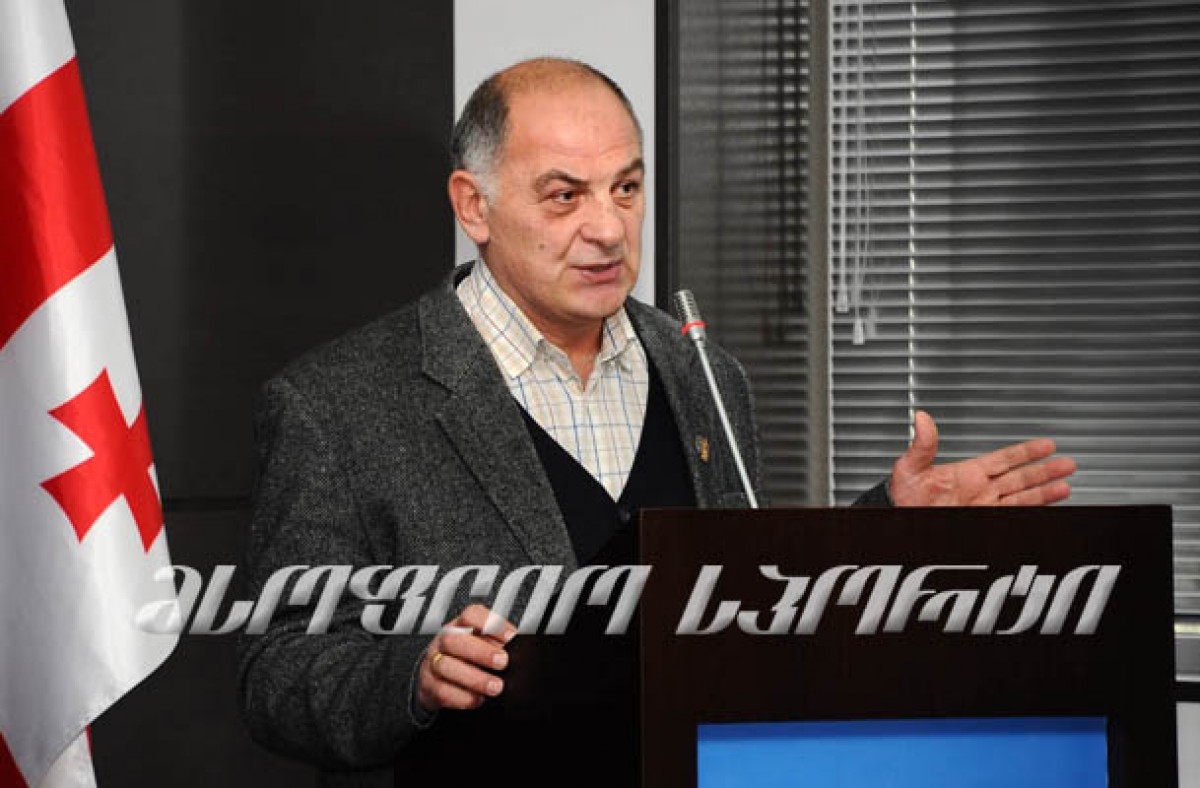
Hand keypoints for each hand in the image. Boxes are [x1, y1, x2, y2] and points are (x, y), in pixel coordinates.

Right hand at [416, 604, 515, 711]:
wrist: (437, 677)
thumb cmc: (467, 657)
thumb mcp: (482, 644)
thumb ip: (498, 644)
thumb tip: (519, 650)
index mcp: (460, 625)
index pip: (471, 615)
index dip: (491, 624)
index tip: (511, 638)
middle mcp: (443, 640)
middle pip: (455, 639)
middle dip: (481, 652)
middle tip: (503, 663)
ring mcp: (433, 662)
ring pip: (446, 666)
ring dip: (474, 678)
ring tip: (495, 687)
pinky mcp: (428, 685)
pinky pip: (442, 691)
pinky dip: (463, 697)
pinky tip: (478, 699)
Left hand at [889, 410, 1076, 506]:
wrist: (898, 519)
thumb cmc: (901, 496)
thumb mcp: (910, 467)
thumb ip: (922, 445)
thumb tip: (922, 418)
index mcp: (967, 473)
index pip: (1004, 459)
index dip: (1026, 452)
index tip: (1047, 444)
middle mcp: (979, 490)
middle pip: (1020, 478)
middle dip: (1045, 471)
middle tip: (1068, 464)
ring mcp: (983, 507)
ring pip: (1022, 497)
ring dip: (1044, 492)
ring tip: (1065, 486)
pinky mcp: (984, 523)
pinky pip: (1013, 515)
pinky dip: (1031, 510)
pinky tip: (1047, 506)